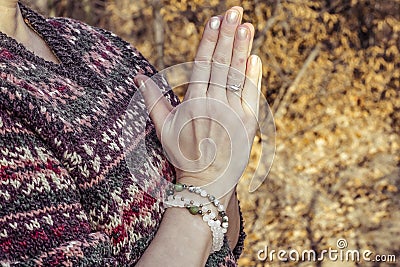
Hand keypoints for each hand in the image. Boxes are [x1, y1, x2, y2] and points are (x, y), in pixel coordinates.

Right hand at [135, 6, 261, 199]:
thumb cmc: (184, 154)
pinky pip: (253, 94)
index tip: (215, 20)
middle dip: (228, 35)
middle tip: (235, 11)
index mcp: (192, 103)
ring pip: (237, 75)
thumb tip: (137, 77)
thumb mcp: (164, 129)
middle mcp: (213, 105)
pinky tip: (254, 55)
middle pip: (221, 63)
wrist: (207, 182)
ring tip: (247, 24)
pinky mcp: (249, 123)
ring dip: (242, 48)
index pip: (202, 64)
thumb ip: (153, 101)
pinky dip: (254, 75)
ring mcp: (233, 114)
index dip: (209, 41)